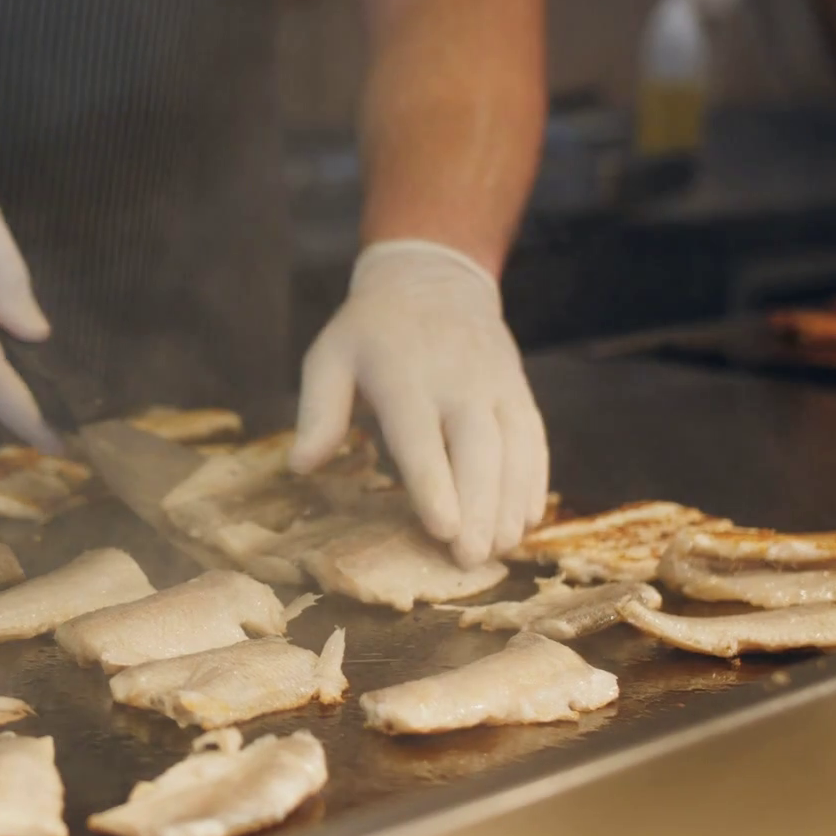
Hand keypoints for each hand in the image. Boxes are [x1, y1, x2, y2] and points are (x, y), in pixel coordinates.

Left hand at [290, 240, 547, 566]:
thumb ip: (318, 412)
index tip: (443, 530)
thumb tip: (301, 466)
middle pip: (477, 449)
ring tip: (501, 549)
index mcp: (404, 375)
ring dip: (510, 502)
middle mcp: (458, 381)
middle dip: (479, 506)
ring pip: (514, 448)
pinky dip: (534, 482)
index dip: (435, 485)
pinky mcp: (519, 392)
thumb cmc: (372, 330)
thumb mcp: (330, 356)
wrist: (434, 277)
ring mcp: (495, 386)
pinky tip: (525, 522)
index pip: (422, 437)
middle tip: (471, 558)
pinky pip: (534, 439)